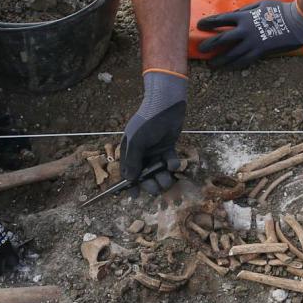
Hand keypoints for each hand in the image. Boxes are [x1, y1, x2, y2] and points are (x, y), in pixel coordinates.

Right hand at [120, 72, 185, 194]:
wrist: (166, 105)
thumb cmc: (148, 122)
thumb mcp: (137, 142)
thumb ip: (133, 161)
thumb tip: (130, 180)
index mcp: (130, 150)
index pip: (128, 172)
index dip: (131, 185)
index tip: (135, 197)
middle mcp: (141, 153)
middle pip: (144, 175)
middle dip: (150, 184)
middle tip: (156, 189)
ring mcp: (155, 150)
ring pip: (158, 170)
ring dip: (163, 177)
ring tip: (167, 180)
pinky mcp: (167, 147)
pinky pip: (169, 161)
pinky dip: (172, 164)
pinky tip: (174, 163)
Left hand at [196, 0, 302, 69]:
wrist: (296, 21)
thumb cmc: (279, 10)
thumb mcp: (260, 4)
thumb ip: (245, 9)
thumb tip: (234, 14)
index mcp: (244, 16)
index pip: (221, 19)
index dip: (209, 22)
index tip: (199, 25)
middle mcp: (245, 30)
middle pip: (222, 39)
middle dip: (210, 44)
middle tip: (200, 49)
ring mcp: (253, 42)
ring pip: (232, 54)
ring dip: (220, 60)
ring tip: (212, 65)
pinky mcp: (261, 52)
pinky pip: (245, 60)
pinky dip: (235, 65)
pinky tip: (228, 68)